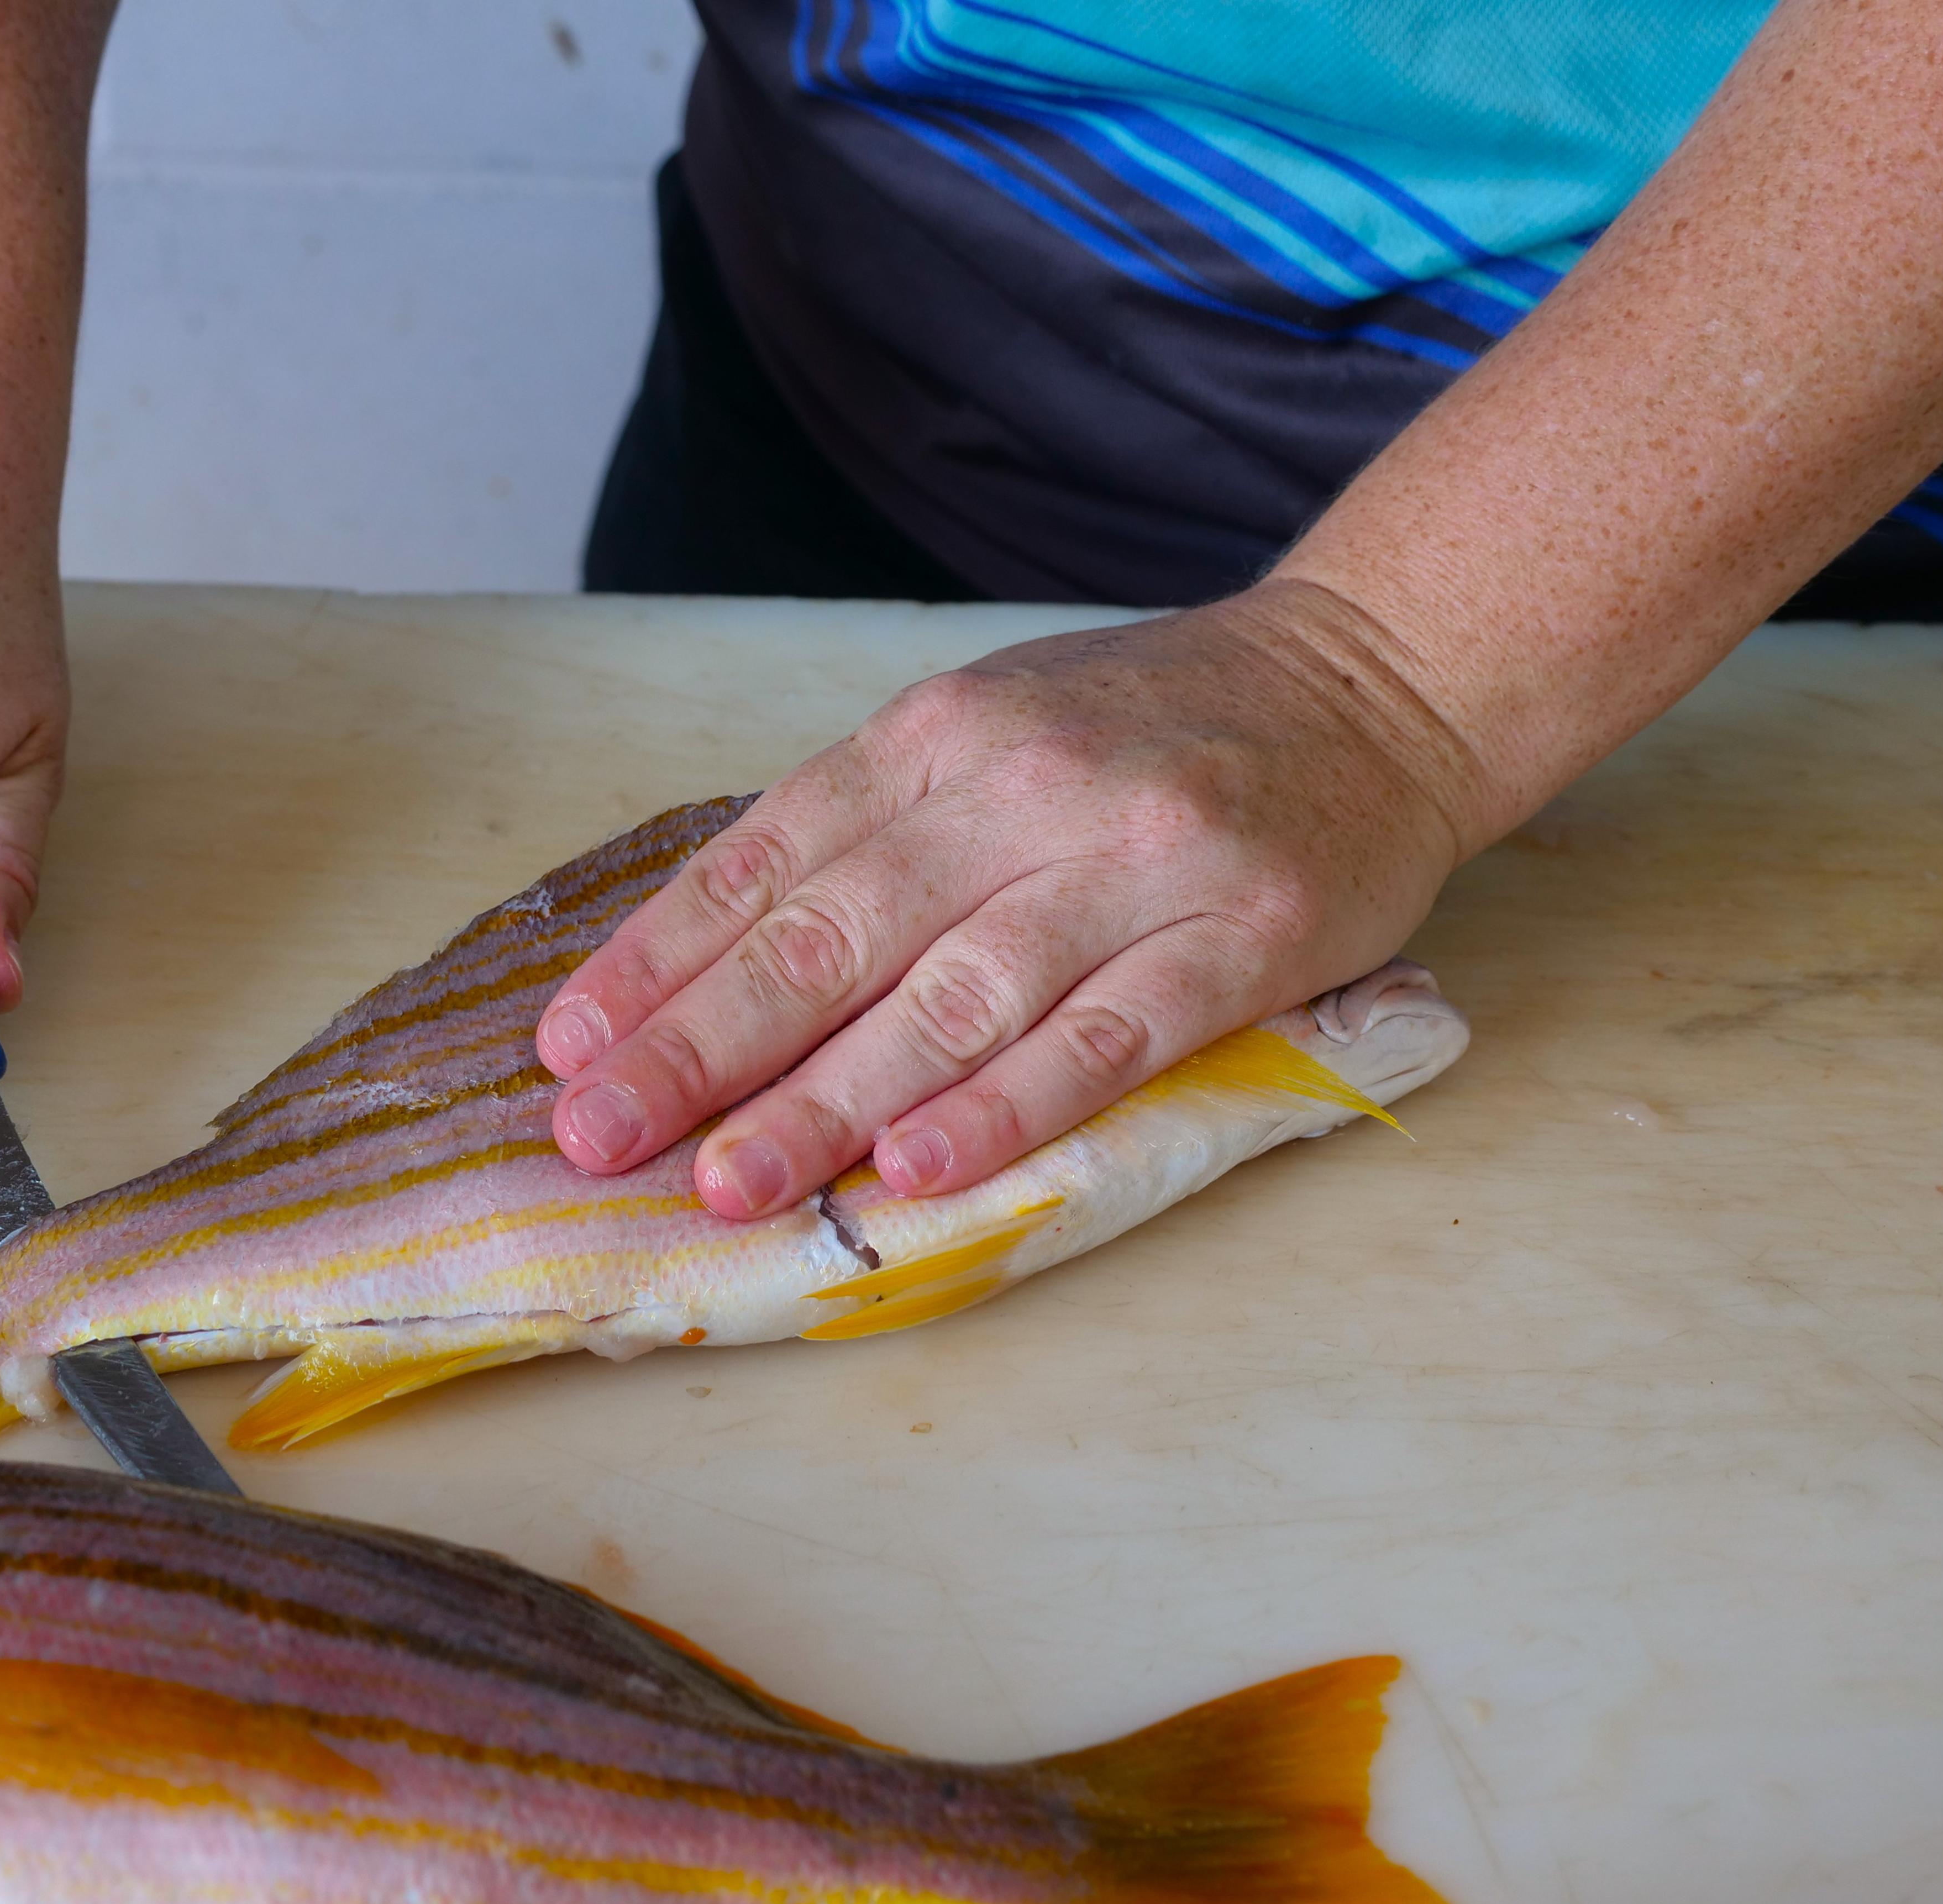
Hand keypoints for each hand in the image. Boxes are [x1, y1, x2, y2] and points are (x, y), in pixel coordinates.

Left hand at [535, 581, 1499, 1217]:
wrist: (1375, 682)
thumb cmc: (1153, 726)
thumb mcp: (989, 725)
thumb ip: (868, 823)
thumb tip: (718, 954)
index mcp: (938, 731)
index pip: (765, 858)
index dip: (657, 962)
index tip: (567, 1053)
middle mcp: (1020, 787)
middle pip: (834, 933)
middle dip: (702, 1047)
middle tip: (602, 1140)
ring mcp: (1134, 863)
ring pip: (954, 996)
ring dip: (830, 1100)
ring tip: (731, 1182)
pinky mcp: (1237, 937)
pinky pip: (1103, 1036)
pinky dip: (1005, 1106)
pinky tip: (917, 1168)